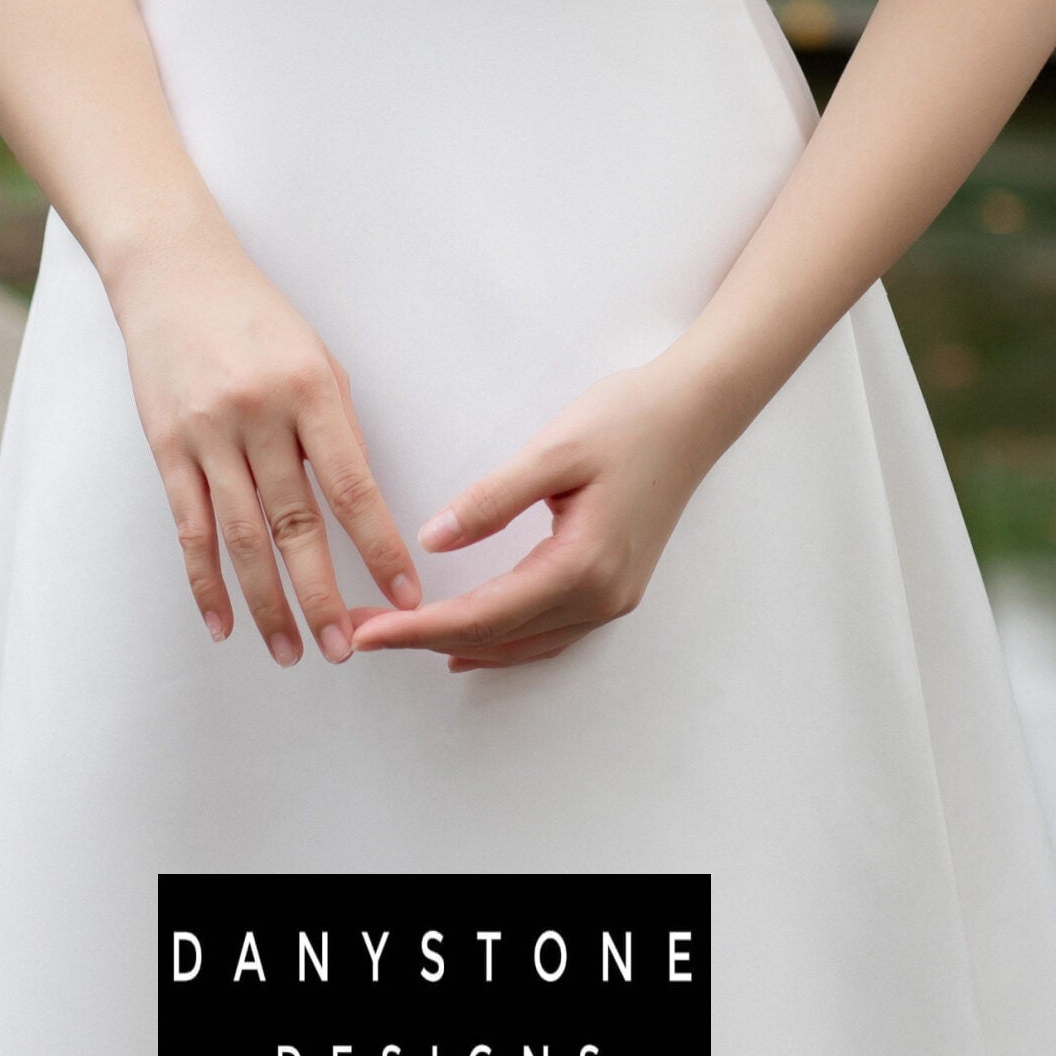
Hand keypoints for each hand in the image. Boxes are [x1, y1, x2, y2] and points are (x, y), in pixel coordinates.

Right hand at [114, 216, 421, 665]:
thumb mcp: (317, 360)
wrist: (175, 274)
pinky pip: (189, 527)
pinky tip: (222, 623)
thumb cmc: (260, 320)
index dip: (379, 546)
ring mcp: (207, 433)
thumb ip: (336, 430)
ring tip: (290, 652)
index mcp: (309, 389)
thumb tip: (358, 509)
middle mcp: (257, 414)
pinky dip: (205, 581)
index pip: (351, 485)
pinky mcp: (166, 447)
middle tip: (345, 648)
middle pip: (294, 523)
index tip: (405, 594)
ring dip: (267, 602)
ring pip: (240, 538)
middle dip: (322, 594)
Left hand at [349, 355, 726, 672]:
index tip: (367, 631)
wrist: (694, 412)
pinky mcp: (614, 587)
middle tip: (361, 627)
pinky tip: (469, 641)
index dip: (418, 628)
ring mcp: (612, 599)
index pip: (483, 616)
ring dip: (459, 643)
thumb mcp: (554, 450)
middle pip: (498, 638)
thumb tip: (432, 541)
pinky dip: (500, 640)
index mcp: (582, 567)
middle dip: (424, 638)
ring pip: (522, 644)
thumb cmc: (627, 420)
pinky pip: (546, 631)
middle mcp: (601, 598)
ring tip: (398, 632)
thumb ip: (492, 499)